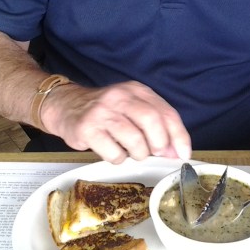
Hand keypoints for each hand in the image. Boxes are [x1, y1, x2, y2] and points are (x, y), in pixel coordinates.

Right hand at [44, 80, 192, 163]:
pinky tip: (112, 151)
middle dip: (159, 144)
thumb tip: (176, 152)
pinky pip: (114, 153)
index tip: (183, 154)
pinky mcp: (87, 129)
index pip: (167, 113)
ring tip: (131, 152)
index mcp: (137, 90)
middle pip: (152, 121)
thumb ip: (156, 127)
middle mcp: (120, 97)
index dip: (179, 136)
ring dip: (138, 154)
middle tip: (156, 154)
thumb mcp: (133, 109)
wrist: (66, 106)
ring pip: (134, 140)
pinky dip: (118, 158)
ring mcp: (103, 112)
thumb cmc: (106, 112)